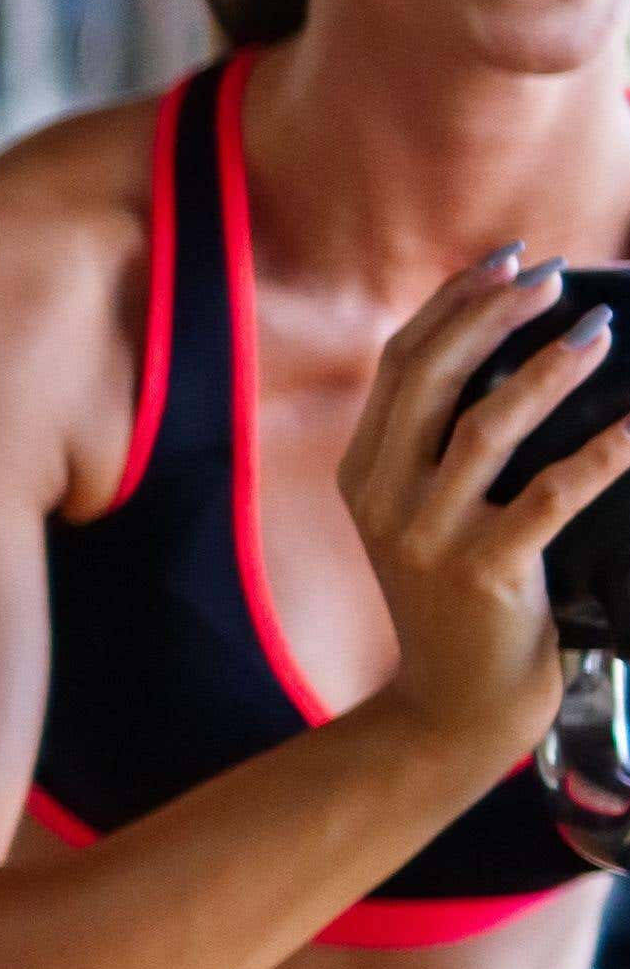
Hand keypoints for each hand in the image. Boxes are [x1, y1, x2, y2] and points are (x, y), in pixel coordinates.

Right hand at [339, 246, 629, 768]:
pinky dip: (605, 448)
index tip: (509, 260)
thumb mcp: (426, 518)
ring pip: (485, 426)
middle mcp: (383, 498)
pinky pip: (553, 493)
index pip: (402, 364)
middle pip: (431, 378)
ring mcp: (427, 537)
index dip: (454, 304)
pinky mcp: (483, 573)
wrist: (452, 708)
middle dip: (495, 316)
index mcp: (363, 474)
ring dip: (549, 369)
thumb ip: (440, 449)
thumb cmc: (460, 602)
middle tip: (556, 278)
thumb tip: (508, 358)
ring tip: (601, 332)